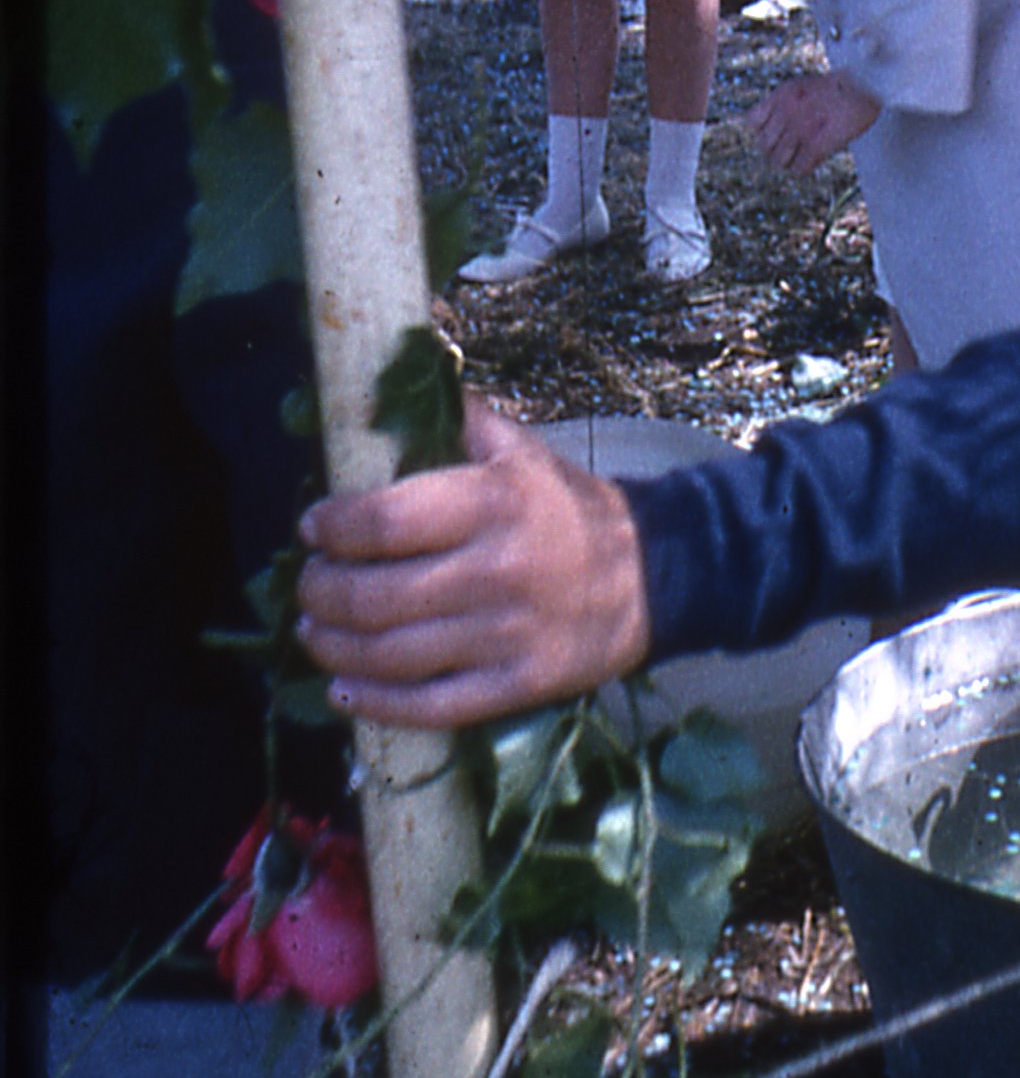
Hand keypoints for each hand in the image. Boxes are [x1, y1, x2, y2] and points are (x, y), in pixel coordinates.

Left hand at [296, 398, 650, 727]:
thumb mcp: (522, 451)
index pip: (385, 521)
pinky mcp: (516, 687)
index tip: (312, 527)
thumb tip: (408, 373)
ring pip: (392, 656)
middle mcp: (495, 570)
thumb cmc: (571, 507)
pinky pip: (430, 705)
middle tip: (307, 585)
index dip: (334, 528)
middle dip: (321, 593)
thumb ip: (462, 418)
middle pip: (376, 596)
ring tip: (314, 632)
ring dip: (334, 648)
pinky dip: (376, 704)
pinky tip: (344, 691)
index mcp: (493, 503)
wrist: (653, 574)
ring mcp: (505, 636)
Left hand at [744, 69, 880, 175]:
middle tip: (793, 147)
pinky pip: (798, 169)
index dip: (763, 130)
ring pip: (778, 161)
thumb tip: (769, 127)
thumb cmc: (838, 87)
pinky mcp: (816, 146)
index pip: (752, 123)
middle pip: (763, 147)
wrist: (865, 84)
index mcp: (780, 96)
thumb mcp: (802, 86)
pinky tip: (814, 158)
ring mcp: (799, 130)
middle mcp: (785, 113)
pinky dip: (805, 167)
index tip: (778, 130)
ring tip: (804, 154)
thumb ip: (783, 103)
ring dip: (791, 160)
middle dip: (777, 148)